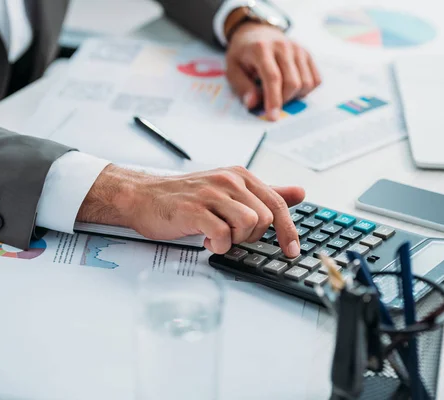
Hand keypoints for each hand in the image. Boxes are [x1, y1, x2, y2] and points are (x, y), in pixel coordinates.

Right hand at [77, 165, 304, 256]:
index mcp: (240, 176)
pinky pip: (222, 235)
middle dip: (251, 236)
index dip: (288, 230)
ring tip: (218, 236)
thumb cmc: (186, 198)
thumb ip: (265, 192)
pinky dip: (217, 246)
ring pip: (248, 225)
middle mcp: (229, 181)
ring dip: (235, 240)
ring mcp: (211, 194)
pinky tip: (206, 241)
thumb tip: (300, 192)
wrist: (144, 197)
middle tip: (232, 235)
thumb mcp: (230, 191)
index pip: (277, 203)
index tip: (291, 250)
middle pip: (264, 218)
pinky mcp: (194, 210)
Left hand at [226, 23, 320, 120]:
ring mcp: (298, 49)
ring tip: (281, 93)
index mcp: (261, 48)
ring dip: (295, 96)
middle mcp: (283, 46)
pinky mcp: (307, 54)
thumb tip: (253, 104)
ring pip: (307, 83)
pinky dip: (306, 90)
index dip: (274, 100)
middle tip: (272, 102)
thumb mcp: (233, 69)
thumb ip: (242, 87)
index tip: (272, 117)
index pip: (273, 77)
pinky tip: (293, 88)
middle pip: (292, 82)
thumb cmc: (243, 54)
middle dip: (284, 100)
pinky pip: (316, 80)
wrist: (257, 32)